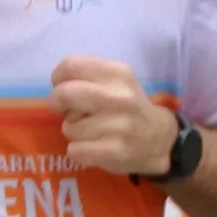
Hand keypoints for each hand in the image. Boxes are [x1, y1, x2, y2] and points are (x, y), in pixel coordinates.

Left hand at [52, 53, 177, 176]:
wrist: (159, 140)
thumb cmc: (127, 108)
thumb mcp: (115, 82)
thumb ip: (87, 77)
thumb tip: (57, 87)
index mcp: (118, 73)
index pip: (71, 65)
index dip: (59, 78)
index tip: (65, 87)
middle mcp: (120, 96)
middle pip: (64, 94)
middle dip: (58, 104)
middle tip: (69, 111)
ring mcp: (119, 125)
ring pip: (68, 127)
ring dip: (73, 131)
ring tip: (92, 131)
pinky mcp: (115, 151)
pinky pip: (75, 150)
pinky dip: (79, 151)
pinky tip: (95, 147)